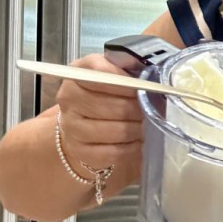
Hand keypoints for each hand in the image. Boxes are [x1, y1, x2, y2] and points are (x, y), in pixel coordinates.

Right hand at [54, 54, 143, 171]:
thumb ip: (128, 69)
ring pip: (116, 131)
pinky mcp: (80, 151)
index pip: (106, 76)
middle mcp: (69, 99)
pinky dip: (132, 149)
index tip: (147, 89)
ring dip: (138, 129)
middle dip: (139, 110)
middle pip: (115, 106)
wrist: (81, 120)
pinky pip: (114, 152)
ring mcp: (72, 127)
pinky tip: (139, 142)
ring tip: (149, 126)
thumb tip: (151, 75)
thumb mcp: (113, 72)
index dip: (131, 84)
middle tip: (153, 111)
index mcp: (78, 75)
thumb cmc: (104, 93)